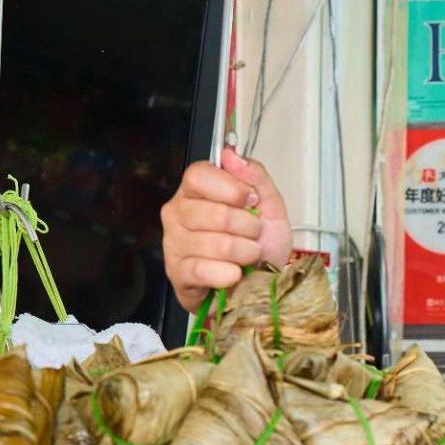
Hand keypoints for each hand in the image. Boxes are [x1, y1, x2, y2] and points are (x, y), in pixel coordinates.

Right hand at [161, 147, 291, 310]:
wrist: (259, 288)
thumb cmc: (259, 247)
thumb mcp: (270, 208)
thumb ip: (255, 177)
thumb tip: (232, 155)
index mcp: (196, 192)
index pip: (199, 175)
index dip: (230, 188)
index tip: (250, 201)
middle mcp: (179, 214)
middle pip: (213, 212)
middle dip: (247, 227)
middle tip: (253, 235)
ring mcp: (174, 243)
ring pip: (214, 243)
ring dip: (243, 253)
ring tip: (248, 256)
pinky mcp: (177, 274)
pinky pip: (203, 270)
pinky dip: (229, 274)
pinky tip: (234, 274)